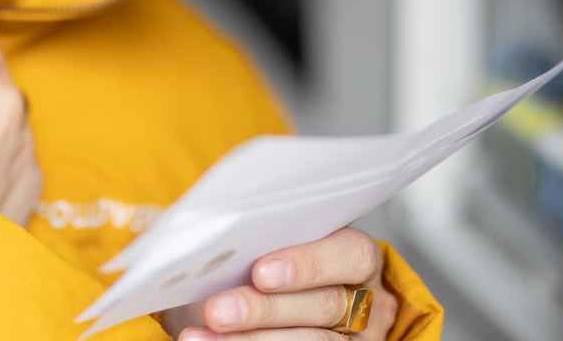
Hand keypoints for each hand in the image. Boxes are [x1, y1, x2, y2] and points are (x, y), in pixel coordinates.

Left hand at [163, 227, 397, 339]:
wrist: (260, 296)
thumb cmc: (265, 255)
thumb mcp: (274, 238)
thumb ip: (260, 233)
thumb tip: (207, 233)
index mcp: (356, 257)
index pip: (351, 255)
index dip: (308, 264)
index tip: (259, 272)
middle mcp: (361, 301)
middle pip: (325, 306)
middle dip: (266, 310)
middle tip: (217, 310)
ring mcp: (347, 337)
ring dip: (252, 340)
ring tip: (202, 335)